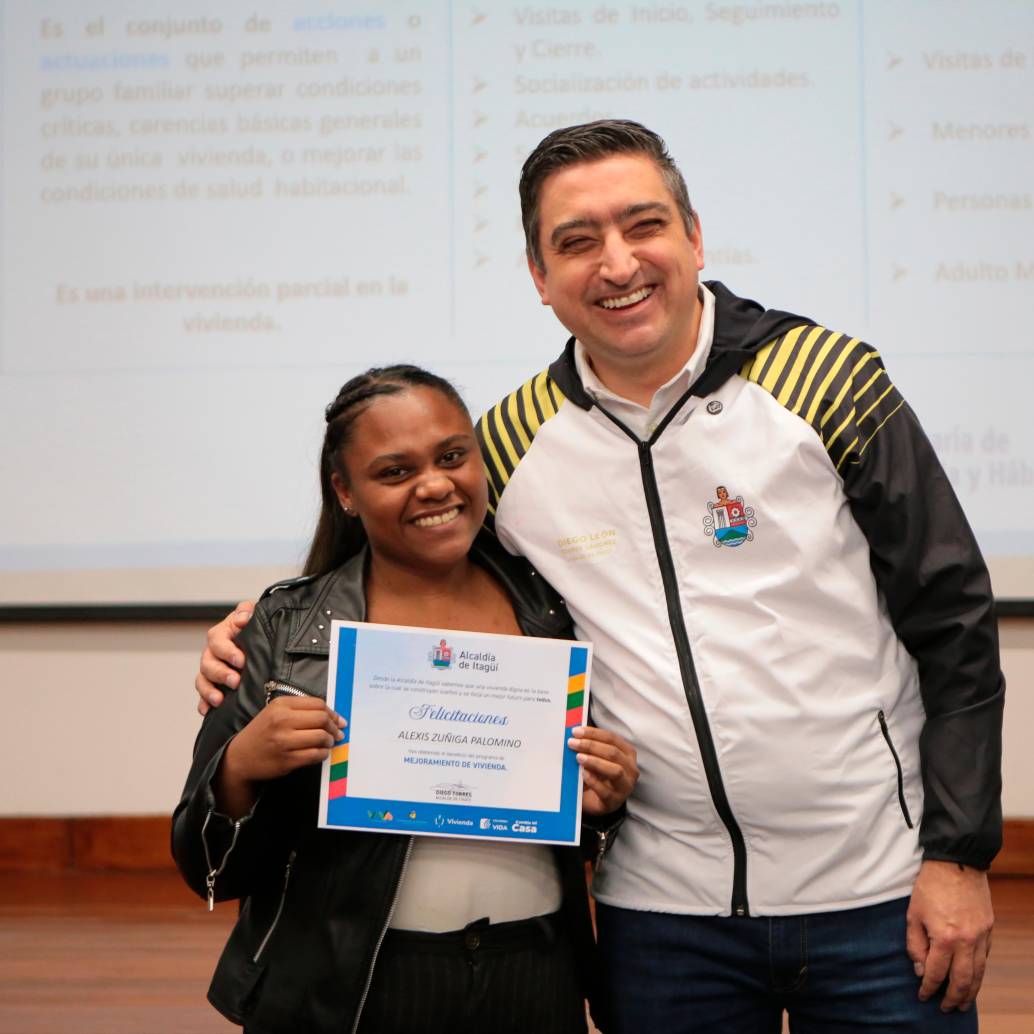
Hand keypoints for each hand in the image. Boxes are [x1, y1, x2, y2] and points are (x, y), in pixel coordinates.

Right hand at [196, 601, 254, 714]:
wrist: (258, 638)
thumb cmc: (253, 625)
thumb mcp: (253, 613)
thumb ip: (246, 611)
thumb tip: (243, 618)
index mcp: (220, 635)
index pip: (218, 642)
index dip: (228, 652)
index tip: (241, 661)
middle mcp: (212, 653)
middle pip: (208, 664)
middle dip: (221, 674)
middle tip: (235, 681)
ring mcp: (211, 670)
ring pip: (202, 680)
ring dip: (209, 691)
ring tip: (219, 700)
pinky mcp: (213, 684)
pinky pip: (203, 695)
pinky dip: (203, 703)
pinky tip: (207, 711)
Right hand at [216, 696, 345, 816]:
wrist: (241, 757)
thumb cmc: (262, 732)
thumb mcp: (275, 712)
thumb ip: (301, 710)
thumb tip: (333, 716)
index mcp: (281, 705)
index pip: (318, 704)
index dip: (332, 713)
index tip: (338, 720)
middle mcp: (282, 720)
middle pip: (321, 719)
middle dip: (334, 727)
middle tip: (337, 733)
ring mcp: (284, 741)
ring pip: (321, 737)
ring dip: (330, 741)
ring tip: (329, 743)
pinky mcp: (286, 760)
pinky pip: (315, 755)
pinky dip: (323, 754)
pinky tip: (321, 752)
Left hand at [567, 725, 638, 815]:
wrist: (594, 801)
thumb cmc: (596, 775)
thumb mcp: (596, 757)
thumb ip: (590, 747)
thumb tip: (576, 735)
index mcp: (627, 753)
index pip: (612, 738)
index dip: (593, 733)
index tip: (576, 731)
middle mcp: (630, 769)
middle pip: (613, 753)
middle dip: (591, 746)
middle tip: (573, 743)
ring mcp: (625, 787)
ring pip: (615, 771)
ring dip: (595, 762)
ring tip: (579, 758)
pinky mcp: (615, 802)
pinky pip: (606, 792)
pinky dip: (594, 781)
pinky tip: (583, 774)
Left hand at [906, 859, 993, 1011]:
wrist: (957, 863)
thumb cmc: (930, 886)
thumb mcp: (913, 913)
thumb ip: (915, 944)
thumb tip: (920, 969)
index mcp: (944, 938)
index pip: (936, 972)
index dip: (928, 987)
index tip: (923, 996)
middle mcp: (966, 942)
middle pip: (962, 980)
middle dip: (953, 998)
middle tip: (946, 1009)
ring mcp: (981, 937)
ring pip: (978, 973)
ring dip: (970, 991)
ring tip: (963, 1003)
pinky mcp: (989, 930)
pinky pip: (985, 958)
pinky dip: (979, 972)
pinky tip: (972, 978)